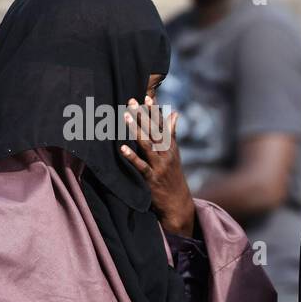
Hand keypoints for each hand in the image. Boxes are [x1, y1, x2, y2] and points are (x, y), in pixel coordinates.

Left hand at [120, 95, 195, 236]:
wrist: (178, 203)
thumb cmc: (173, 176)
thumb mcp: (175, 154)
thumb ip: (172, 133)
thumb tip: (175, 114)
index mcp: (170, 147)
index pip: (162, 126)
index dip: (155, 112)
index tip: (148, 97)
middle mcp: (166, 154)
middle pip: (154, 132)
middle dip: (143, 116)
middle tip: (131, 101)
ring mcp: (159, 166)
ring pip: (147, 145)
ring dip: (136, 130)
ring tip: (125, 117)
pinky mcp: (152, 179)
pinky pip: (140, 166)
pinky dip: (131, 157)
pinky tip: (121, 149)